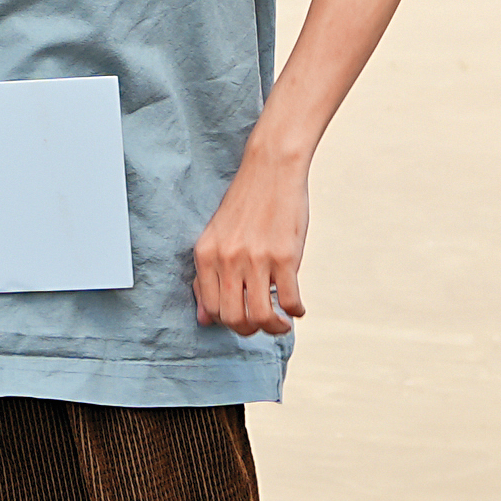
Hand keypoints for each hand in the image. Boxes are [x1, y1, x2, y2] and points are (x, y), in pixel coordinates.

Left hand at [192, 145, 312, 335]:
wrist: (270, 170)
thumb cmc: (244, 206)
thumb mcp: (215, 238)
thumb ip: (206, 278)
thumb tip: (204, 319)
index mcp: (206, 255)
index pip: (211, 309)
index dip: (228, 322)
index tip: (242, 318)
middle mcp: (228, 260)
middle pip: (235, 319)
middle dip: (251, 330)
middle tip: (263, 323)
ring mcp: (256, 259)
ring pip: (261, 316)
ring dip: (274, 329)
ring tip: (281, 324)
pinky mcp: (285, 257)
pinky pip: (290, 301)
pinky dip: (296, 312)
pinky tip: (297, 308)